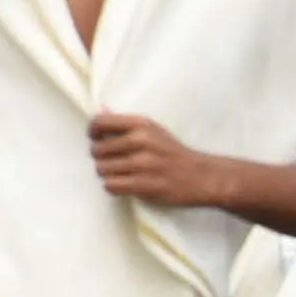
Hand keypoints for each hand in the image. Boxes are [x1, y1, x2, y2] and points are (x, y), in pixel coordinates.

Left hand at [87, 112, 223, 206]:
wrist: (202, 176)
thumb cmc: (172, 152)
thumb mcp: (152, 130)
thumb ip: (125, 122)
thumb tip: (101, 109)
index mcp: (141, 124)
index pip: (99, 123)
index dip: (92, 132)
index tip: (97, 139)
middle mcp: (142, 141)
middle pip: (97, 150)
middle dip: (101, 157)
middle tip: (112, 161)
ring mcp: (145, 164)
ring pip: (102, 169)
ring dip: (107, 174)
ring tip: (119, 173)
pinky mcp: (147, 185)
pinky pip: (111, 186)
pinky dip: (113, 186)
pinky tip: (123, 184)